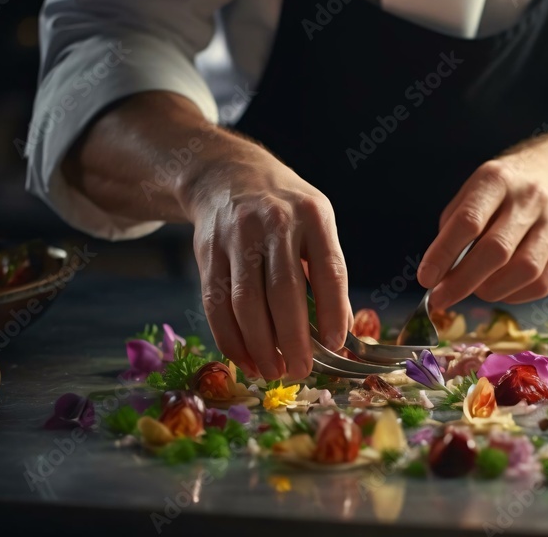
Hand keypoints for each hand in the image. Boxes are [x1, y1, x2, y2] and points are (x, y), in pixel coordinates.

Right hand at [179, 142, 351, 380]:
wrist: (227, 175)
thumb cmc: (285, 210)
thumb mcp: (317, 222)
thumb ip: (326, 269)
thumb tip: (339, 332)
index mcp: (313, 216)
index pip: (328, 269)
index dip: (333, 310)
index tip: (336, 344)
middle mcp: (274, 223)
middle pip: (283, 290)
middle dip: (293, 338)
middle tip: (301, 371)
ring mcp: (236, 237)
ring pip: (245, 302)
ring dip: (259, 345)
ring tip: (273, 372)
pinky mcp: (207, 252)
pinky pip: (215, 303)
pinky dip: (230, 338)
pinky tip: (245, 359)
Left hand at [418, 140, 547, 309]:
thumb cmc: (498, 196)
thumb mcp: (470, 196)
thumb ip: (452, 231)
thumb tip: (440, 277)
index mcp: (497, 180)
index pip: (468, 221)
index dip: (444, 254)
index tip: (426, 279)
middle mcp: (530, 198)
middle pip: (496, 250)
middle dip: (463, 281)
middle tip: (441, 299)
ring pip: (524, 270)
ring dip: (491, 290)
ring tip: (474, 290)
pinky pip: (542, 284)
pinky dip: (514, 295)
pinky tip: (501, 289)